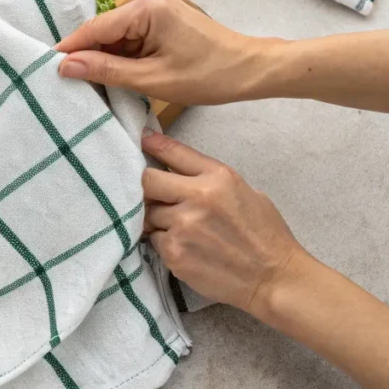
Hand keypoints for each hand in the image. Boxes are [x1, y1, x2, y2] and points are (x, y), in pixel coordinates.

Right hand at [56, 0, 276, 104]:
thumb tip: (66, 66)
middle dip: (88, 57)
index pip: (95, 28)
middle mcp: (147, 0)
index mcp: (146, 8)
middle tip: (66, 85)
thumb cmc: (210, 76)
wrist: (252, 70)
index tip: (45, 69)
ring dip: (105, 60)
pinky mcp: (160, 20)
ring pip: (115, 37)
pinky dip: (122, 59)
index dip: (70, 50)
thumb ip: (106, 71)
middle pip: (103, 31)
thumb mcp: (153, 79)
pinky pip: (130, 39)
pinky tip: (114, 78)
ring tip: (89, 87)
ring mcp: (155, 8)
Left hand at [141, 130, 303, 313]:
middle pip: (147, 181)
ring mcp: (183, 226)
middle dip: (148, 188)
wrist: (275, 279)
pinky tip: (185, 248)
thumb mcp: (245, 192)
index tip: (143, 141)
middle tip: (157, 197)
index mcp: (218, 178)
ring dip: (157, 219)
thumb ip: (209, 179)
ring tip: (181, 229)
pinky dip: (164, 242)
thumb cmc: (265, 235)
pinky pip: (154, 240)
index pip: (174, 152)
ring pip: (148, 214)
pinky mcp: (174, 253)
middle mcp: (198, 198)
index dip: (153, 145)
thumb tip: (175, 169)